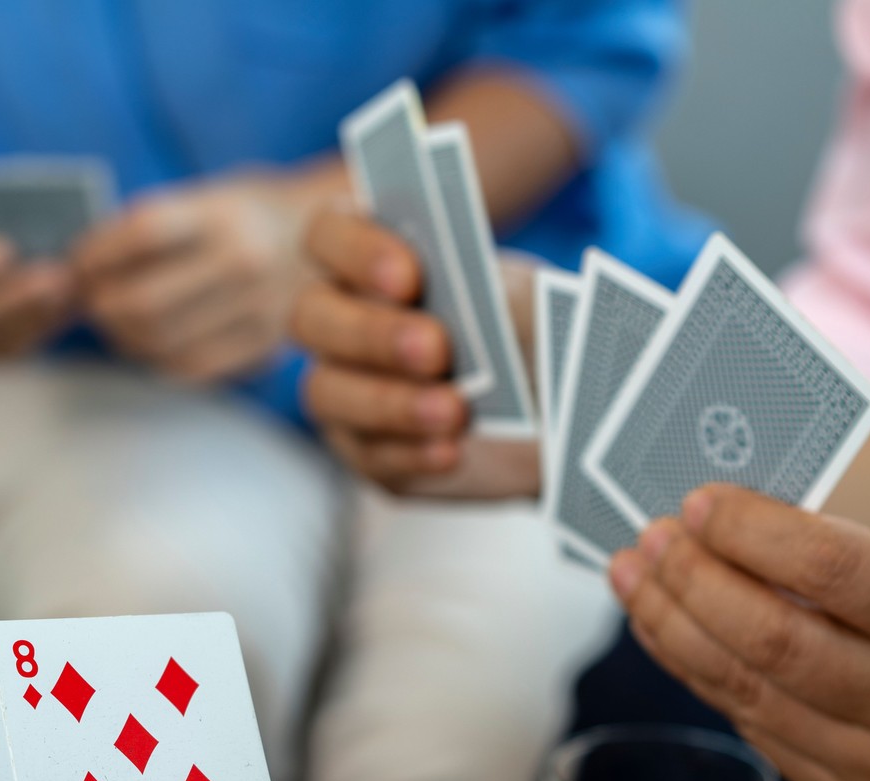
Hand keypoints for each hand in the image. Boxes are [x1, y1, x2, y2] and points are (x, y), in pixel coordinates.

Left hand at [75, 170, 336, 382]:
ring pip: (158, 344)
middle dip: (99, 305)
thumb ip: (150, 227)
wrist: (340, 241)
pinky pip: (188, 369)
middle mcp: (245, 263)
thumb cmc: (254, 216)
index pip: (141, 234)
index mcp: (227, 213)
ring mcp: (258, 312)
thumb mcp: (211, 197)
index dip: (95, 253)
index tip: (75, 262)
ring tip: (115, 319)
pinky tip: (150, 341)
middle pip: (143, 302)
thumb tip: (76, 266)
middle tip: (86, 299)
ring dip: (120, 337)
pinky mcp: (262, 351)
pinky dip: (155, 358)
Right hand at [291, 208, 539, 498]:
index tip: (410, 277)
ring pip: (328, 392)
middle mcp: (341, 319)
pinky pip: (367, 455)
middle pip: (312, 317)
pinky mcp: (365, 449)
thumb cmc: (526, 331)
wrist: (557, 405)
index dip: (355, 251)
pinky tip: (451, 450)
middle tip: (435, 349)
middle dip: (372, 334)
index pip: (326, 237)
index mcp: (368, 259)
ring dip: (391, 402)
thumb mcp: (519, 300)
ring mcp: (343, 387)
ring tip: (455, 411)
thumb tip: (465, 306)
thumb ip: (483, 290)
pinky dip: (411, 452)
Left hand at [608, 484, 869, 780]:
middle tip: (646, 540)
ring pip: (745, 694)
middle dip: (689, 583)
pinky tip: (680, 634)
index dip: (752, 532)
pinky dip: (711, 677)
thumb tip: (728, 530)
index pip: (834, 571)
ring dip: (674, 631)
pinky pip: (760, 731)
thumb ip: (856, 564)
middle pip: (769, 642)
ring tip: (636, 579)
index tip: (699, 501)